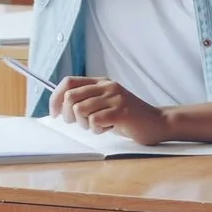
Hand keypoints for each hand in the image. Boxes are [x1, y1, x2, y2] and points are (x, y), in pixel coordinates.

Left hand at [50, 76, 172, 144]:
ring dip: (85, 125)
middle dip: (69, 116)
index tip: (55, 113)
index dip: (55, 98)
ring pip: (81, 110)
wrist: (156, 122)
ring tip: (99, 126)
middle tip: (80, 124)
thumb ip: (87, 100)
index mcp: (101, 82)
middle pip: (71, 97)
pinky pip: (94, 121)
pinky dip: (97, 129)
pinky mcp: (121, 111)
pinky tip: (108, 128)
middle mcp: (107, 86)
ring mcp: (115, 98)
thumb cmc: (127, 117)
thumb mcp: (105, 103)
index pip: (68, 82)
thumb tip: (59, 105)